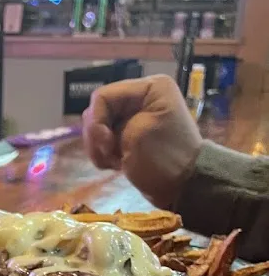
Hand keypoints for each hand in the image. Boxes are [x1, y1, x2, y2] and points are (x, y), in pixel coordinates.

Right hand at [83, 75, 202, 206]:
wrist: (182, 187)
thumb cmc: (164, 160)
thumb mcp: (136, 135)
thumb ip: (107, 123)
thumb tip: (92, 126)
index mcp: (149, 88)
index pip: (102, 97)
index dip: (98, 122)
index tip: (109, 146)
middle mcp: (141, 97)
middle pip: (98, 110)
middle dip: (97, 136)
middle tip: (111, 155)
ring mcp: (134, 117)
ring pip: (97, 126)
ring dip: (99, 148)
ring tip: (114, 163)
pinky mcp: (128, 135)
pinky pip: (102, 140)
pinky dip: (103, 154)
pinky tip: (116, 165)